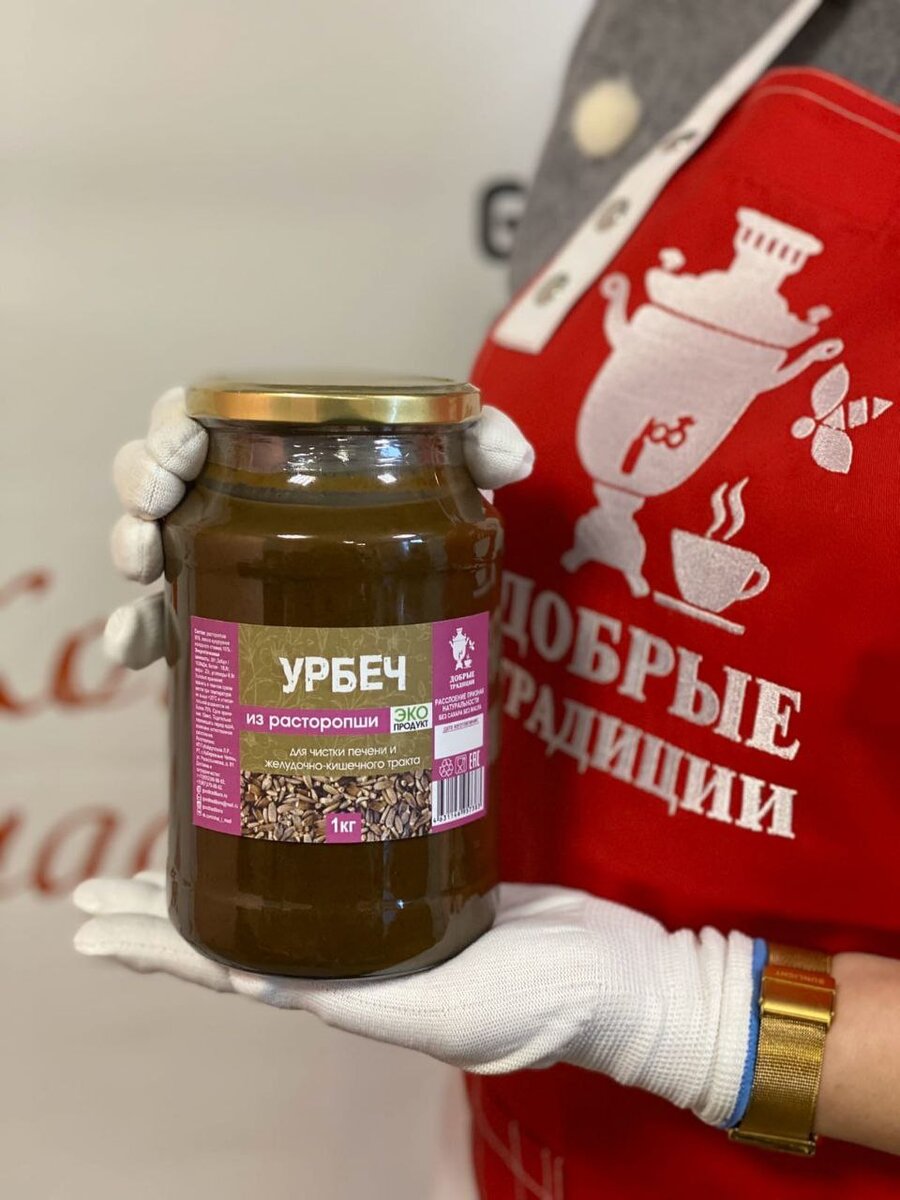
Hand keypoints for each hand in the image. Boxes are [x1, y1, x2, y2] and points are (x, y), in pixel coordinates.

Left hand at [74, 873, 753, 1124]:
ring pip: (279, 889)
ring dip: (218, 869)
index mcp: (347, 993)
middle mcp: (351, 954)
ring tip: (167, 846)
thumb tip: (259, 985)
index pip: (225, 967)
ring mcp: (383, 916)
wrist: (620, 975)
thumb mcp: (451, 1010)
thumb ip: (366, 999)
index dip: (154, 945)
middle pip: (234, 930)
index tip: (92, 920)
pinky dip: (299, 832)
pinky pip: (342, 854)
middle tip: (95, 884)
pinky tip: (283, 805)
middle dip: (160, 910)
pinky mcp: (422, 877)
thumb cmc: (544, 1004)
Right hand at [104, 387, 534, 668]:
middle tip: (157, 508)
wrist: (415, 592)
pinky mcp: (217, 624)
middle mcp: (226, 502)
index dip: (172, 424)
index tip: (185, 446)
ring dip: (130, 551)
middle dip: (140, 486)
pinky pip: (160, 624)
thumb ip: (480, 444)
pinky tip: (139, 649)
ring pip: (146, 544)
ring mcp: (215, 565)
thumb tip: (514, 459)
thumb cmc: (418, 510)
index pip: (195, 416)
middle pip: (153, 476)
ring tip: (142, 570)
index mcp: (265, 448)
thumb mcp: (453, 469)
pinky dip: (138, 633)